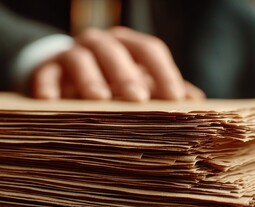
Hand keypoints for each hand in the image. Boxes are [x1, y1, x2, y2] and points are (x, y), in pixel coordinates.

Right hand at [31, 26, 204, 100]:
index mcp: (128, 45)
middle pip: (116, 52)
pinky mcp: (46, 69)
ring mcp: (71, 53)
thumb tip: (196, 103)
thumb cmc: (113, 80)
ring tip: (100, 99)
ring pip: (80, 59)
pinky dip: (48, 86)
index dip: (163, 71)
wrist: (68, 74)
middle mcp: (101, 44)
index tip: (174, 98)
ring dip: (91, 78)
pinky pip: (45, 74)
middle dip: (127, 74)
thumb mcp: (140, 81)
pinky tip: (53, 100)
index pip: (149, 50)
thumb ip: (165, 89)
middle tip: (138, 98)